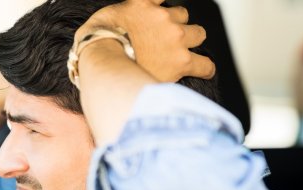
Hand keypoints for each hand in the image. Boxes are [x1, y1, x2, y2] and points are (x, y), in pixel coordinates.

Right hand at [75, 0, 214, 81]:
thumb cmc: (97, 43)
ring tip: (180, 55)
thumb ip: (122, 13)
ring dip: (190, 42)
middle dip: (176, 25)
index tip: (165, 13)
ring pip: (197, 33)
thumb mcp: (106, 16)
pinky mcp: (180, 61)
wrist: (103, 63)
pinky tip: (203, 69)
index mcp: (143, 4)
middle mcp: (163, 16)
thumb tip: (121, 20)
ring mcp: (175, 37)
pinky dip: (204, 67)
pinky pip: (204, 64)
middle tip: (163, 41)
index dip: (164, 8)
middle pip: (182, 15)